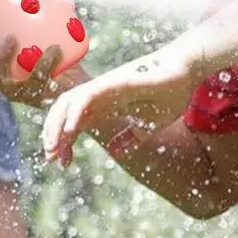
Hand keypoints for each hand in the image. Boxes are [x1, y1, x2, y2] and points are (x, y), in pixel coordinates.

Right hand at [0, 9, 87, 106]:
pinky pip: (36, 82)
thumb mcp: (48, 26)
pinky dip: (45, 63)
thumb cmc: (57, 49)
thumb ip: (40, 7)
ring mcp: (13, 91)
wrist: (79, 80)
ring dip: (1, 55)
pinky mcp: (34, 99)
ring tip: (12, 37)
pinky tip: (56, 49)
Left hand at [42, 45, 197, 164]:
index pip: (74, 124)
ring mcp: (104, 87)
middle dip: (52, 135)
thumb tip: (115, 150)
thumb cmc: (170, 94)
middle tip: (50, 159)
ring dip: (56, 125)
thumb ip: (131, 137)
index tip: (62, 164)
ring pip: (67, 102)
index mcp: (105, 107)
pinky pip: (86, 96)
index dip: (64, 144)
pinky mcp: (112, 82)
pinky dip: (74, 113)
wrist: (186, 73)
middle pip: (63, 112)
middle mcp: (99, 96)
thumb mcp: (148, 125)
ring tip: (53, 149)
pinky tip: (70, 131)